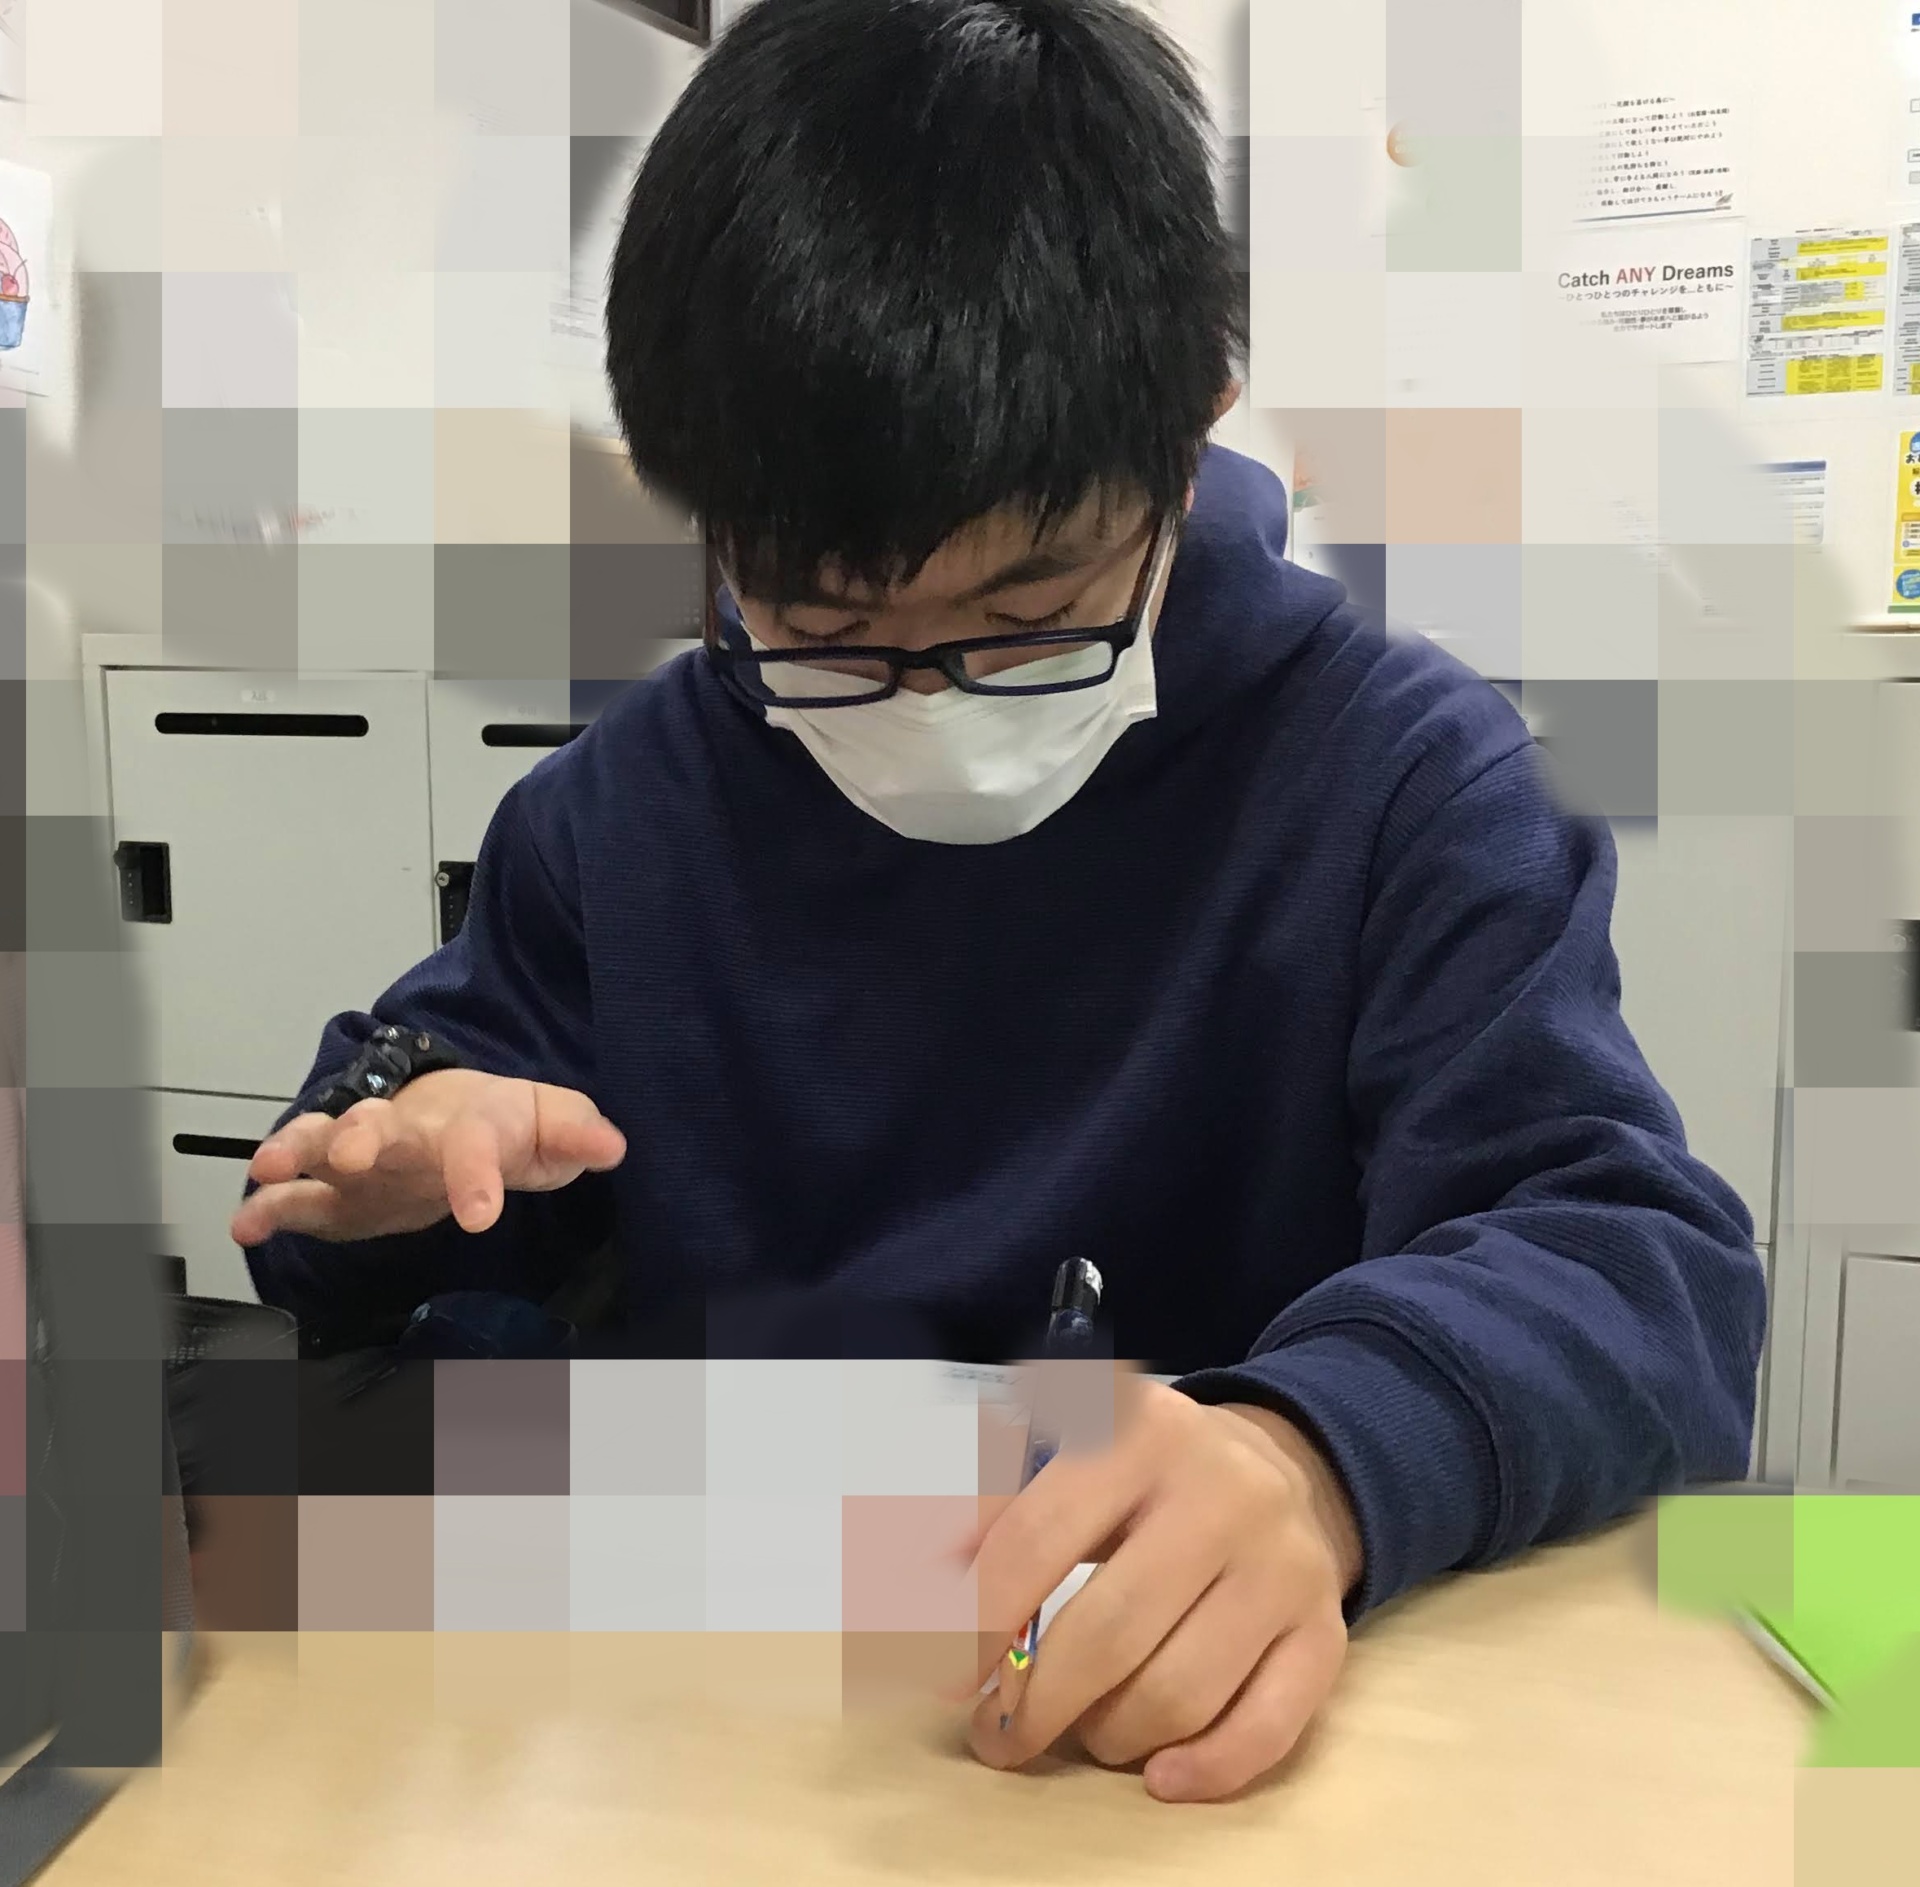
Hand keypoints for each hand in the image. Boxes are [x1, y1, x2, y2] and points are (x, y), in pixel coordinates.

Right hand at [229, 1069, 626, 1245]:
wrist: (460, 1116)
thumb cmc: (504, 1122)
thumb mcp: (551, 1121)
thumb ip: (579, 1133)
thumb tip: (611, 1146)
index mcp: (467, 1122)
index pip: (475, 1143)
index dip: (477, 1176)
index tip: (480, 1213)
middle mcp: (408, 1132)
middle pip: (380, 1125)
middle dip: (361, 1137)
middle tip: (351, 1155)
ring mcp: (366, 1159)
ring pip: (324, 1144)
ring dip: (298, 1151)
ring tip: (268, 1169)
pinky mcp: (338, 1192)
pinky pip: (297, 1196)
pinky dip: (268, 1206)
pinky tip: (245, 1222)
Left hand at [962, 1378, 1361, 1802]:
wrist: (1281, 1465)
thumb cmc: (1143, 1471)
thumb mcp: (1067, 1447)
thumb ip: (990, 1501)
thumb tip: (914, 1583)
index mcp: (1139, 1431)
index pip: (1037, 1539)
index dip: (978, 1621)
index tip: (945, 1679)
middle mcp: (1221, 1491)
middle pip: (1110, 1632)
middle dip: (1037, 1703)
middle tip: (998, 1737)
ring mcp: (1282, 1564)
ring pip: (1181, 1691)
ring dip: (1111, 1735)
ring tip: (1083, 1730)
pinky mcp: (1325, 1629)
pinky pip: (1268, 1727)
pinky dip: (1207, 1768)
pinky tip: (1159, 1776)